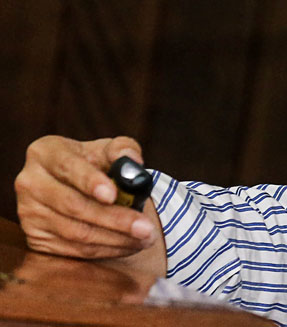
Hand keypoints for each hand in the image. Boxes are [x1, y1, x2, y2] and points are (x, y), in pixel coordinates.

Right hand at [14, 135, 163, 269]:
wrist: (77, 186)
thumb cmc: (96, 162)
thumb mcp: (109, 149)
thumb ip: (123, 150)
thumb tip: (133, 163)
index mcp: (45, 152)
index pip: (68, 167)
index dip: (90, 182)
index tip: (113, 195)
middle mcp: (30, 182)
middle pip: (74, 205)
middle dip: (115, 219)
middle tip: (146, 227)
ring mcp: (29, 212)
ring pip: (76, 232)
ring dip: (115, 238)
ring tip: (146, 237)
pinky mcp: (35, 238)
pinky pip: (74, 249)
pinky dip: (106, 249)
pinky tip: (129, 244)